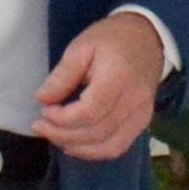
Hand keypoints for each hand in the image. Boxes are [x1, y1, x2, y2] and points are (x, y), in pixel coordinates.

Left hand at [35, 10, 172, 162]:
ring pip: (108, 146)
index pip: (88, 112)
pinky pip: (118, 146)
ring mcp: (142, 114)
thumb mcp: (81, 47)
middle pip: (96, 132)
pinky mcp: (143, 122)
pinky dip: (95, 151)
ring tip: (54, 137)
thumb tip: (42, 100)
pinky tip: (76, 144)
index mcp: (118, 78)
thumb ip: (62, 75)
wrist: (147, 38)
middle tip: (40, 126)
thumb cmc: (111, 39)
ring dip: (77, 147)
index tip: (44, 110)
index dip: (62, 119)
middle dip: (63, 135)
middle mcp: (134, 101)